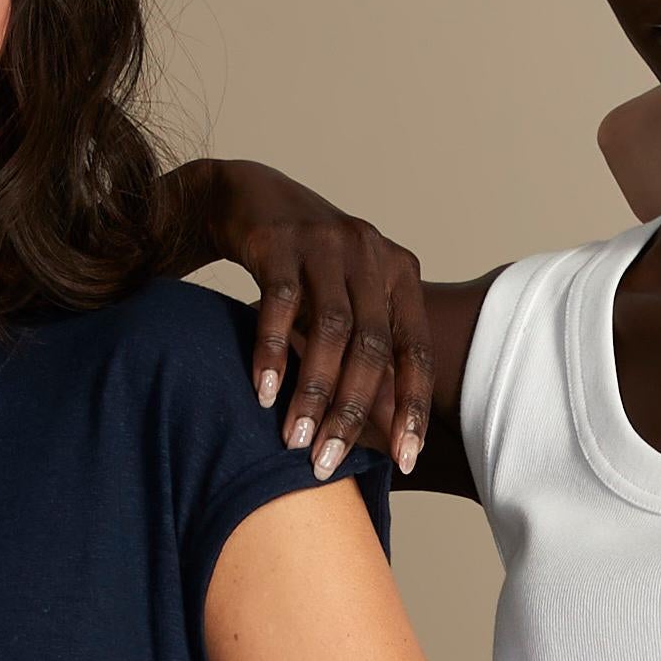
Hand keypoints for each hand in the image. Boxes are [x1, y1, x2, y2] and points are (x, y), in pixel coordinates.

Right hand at [204, 159, 434, 478]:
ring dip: (313, 392)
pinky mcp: (279, 241)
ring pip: (330, 331)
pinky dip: (273, 353)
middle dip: (352, 413)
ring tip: (293, 440)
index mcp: (399, 272)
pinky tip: (264, 393)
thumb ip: (372, 361)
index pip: (415, 350)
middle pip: (372, 347)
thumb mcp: (345, 307)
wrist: (245, 198)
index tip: (405, 460)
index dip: (413, 408)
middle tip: (328, 462)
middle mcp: (371, 253)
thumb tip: (394, 435)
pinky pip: (280, 306)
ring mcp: (326, 243)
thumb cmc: (304, 269)